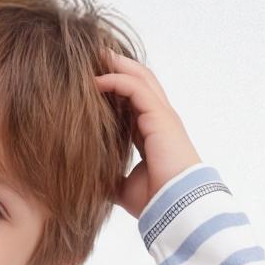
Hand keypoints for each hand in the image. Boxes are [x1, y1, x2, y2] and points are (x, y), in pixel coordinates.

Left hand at [92, 54, 201, 218]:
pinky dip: (115, 80)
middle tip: (92, 58)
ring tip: (94, 56)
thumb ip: (110, 179)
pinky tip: (95, 81)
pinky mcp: (160, 116)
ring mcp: (162, 115)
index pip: (133, 101)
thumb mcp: (123, 188)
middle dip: (117, 67)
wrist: (174, 208)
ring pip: (139, 77)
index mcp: (152, 134)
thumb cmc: (154, 201)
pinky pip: (135, 88)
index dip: (115, 89)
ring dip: (116, 65)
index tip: (90, 83)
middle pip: (139, 81)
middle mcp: (159, 120)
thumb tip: (90, 182)